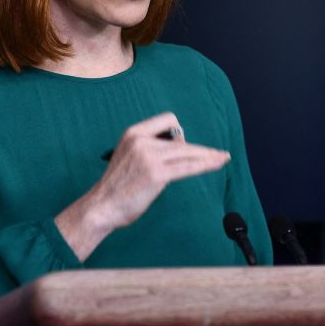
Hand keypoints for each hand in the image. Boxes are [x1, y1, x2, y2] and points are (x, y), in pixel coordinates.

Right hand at [54, 112, 230, 260]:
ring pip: (188, 153)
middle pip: (182, 140)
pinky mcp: (157, 174)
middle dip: (201, 149)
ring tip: (223, 158)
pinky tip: (217, 164)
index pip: (168, 120)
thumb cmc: (116, 187)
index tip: (184, 147)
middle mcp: (142, 140)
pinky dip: (205, 165)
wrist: (101, 206)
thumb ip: (148, 149)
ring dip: (208, 156)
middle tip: (218, 154)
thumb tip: (175, 151)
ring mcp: (149, 157)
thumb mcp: (128, 157)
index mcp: (134, 133)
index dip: (180, 132)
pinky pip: (188, 167)